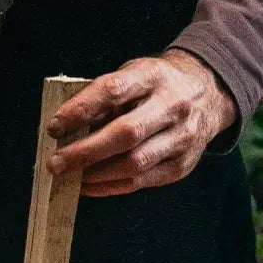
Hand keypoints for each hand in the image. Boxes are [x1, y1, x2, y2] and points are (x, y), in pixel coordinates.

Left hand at [49, 52, 237, 195]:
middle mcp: (173, 105)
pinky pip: (141, 182)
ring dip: (95, 174)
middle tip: (54, 163)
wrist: (209, 94)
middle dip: (85, 152)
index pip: (113, 91)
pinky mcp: (182, 165)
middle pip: (126, 133)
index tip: (53, 126)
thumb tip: (63, 129)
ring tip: (69, 177)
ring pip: (135, 163)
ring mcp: (182, 137)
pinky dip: (110, 186)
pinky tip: (88, 185)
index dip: (80, 109)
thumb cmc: (156, 86)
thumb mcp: (134, 76)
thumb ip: (103, 98)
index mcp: (154, 76)